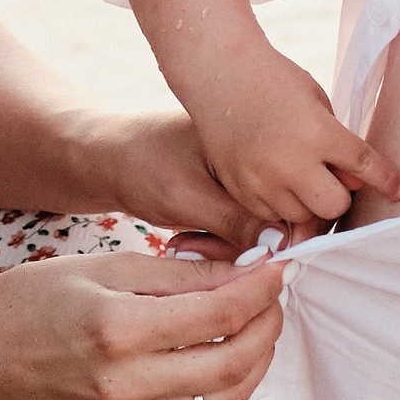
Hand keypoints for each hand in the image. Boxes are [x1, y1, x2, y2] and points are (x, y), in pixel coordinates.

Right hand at [0, 248, 286, 399]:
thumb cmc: (37, 296)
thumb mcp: (107, 266)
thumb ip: (179, 274)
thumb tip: (244, 271)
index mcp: (119, 328)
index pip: (218, 312)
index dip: (260, 288)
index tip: (278, 266)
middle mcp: (127, 380)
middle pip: (233, 361)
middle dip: (268, 325)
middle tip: (275, 294)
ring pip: (226, 397)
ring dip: (258, 360)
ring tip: (260, 323)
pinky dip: (228, 382)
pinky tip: (229, 350)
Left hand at [94, 107, 268, 253]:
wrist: (106, 161)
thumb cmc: (143, 165)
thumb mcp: (189, 196)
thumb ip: (236, 221)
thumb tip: (282, 245)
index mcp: (255, 142)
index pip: (293, 194)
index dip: (281, 234)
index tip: (251, 257)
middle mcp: (256, 158)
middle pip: (278, 216)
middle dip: (242, 246)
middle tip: (196, 247)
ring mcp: (243, 178)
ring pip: (257, 230)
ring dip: (223, 248)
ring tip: (183, 244)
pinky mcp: (229, 197)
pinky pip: (239, 230)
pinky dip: (215, 244)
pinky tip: (184, 241)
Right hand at [185, 50, 399, 236]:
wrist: (219, 73)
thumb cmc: (275, 80)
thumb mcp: (316, 102)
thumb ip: (337, 143)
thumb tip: (353, 183)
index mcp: (317, 133)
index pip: (364, 167)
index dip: (386, 181)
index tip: (399, 190)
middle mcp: (290, 162)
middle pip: (334, 206)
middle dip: (339, 195)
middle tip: (332, 177)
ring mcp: (262, 180)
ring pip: (303, 216)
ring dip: (309, 201)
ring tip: (300, 176)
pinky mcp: (241, 189)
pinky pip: (272, 215)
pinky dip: (280, 203)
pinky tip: (276, 178)